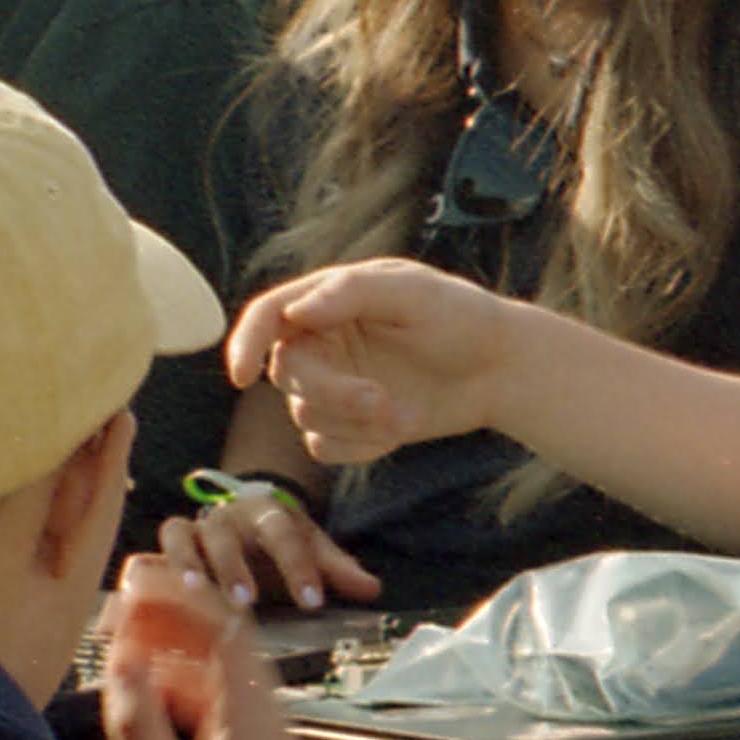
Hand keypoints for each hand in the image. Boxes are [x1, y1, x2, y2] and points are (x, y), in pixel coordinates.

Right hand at [96, 556, 302, 739]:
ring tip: (122, 634)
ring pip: (216, 669)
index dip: (184, 596)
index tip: (141, 579)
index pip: (226, 632)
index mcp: (253, 723)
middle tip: (124, 595)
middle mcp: (266, 720)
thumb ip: (137, 725)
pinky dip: (179, 680)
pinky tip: (143, 681)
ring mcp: (261, 735)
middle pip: (223, 642)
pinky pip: (214, 697)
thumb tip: (122, 660)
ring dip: (171, 647)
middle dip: (172, 614)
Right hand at [156, 474, 378, 615]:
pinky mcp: (174, 541)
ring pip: (182, 533)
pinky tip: (164, 594)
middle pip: (226, 532)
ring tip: (197, 594)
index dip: (298, 567)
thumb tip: (372, 589)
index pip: (284, 534)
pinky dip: (158, 566)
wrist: (247, 516)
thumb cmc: (280, 539)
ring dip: (188, 564)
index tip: (312, 600)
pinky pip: (159, 546)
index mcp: (267, 511)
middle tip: (247, 601)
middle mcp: (228, 515)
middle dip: (235, 566)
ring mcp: (197, 527)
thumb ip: (336, 569)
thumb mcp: (311, 546)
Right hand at [227, 261, 520, 468]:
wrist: (498, 368)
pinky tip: (400, 428)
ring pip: (306, 417)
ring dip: (355, 423)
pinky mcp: (349, 425)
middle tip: (380, 401)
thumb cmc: (459, 317)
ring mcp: (334, 386)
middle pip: (287, 375)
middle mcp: (322, 342)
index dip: (244, 343)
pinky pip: (326, 447)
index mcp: (327, 300)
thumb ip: (351, 292)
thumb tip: (296, 310)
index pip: (267, 317)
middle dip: (331, 393)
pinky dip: (361, 446)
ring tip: (405, 414)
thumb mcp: (412, 291)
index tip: (241, 375)